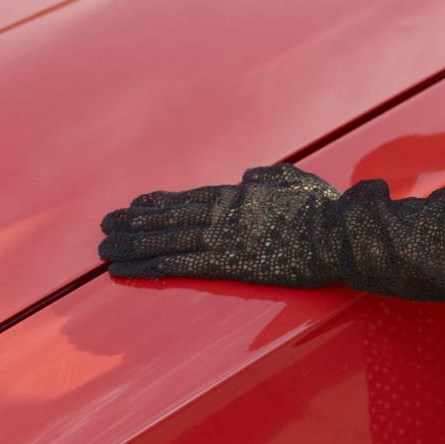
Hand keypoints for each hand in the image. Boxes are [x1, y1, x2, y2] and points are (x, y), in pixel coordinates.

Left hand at [100, 164, 338, 286]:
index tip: (137, 203)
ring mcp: (223, 238)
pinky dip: (151, 265)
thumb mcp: (299, 181)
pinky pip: (180, 264)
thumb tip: (249, 175)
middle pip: (170, 217)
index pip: (191, 198)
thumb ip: (271, 177)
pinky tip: (130, 268)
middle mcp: (225, 214)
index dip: (161, 202)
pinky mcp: (228, 263)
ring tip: (106, 248)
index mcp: (241, 195)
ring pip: (167, 239)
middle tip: (107, 224)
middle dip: (136, 222)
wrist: (338, 233)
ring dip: (133, 243)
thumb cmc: (326, 209)